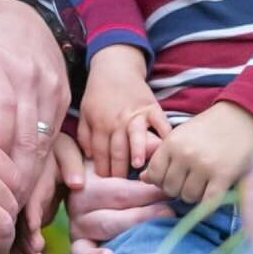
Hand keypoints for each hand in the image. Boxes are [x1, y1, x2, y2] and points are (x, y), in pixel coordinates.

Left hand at [0, 0, 69, 202]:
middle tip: (1, 213)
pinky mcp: (64, 95)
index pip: (2, 119)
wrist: (23, 13)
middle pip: (28, 139)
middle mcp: (30, 80)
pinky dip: (42, 163)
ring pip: (46, 143)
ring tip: (15, 208)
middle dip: (16, 180)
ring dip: (32, 178)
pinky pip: (55, 137)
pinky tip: (28, 185)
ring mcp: (51, 88)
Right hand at [61, 135, 173, 253]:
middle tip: (168, 215)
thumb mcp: (121, 155)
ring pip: (86, 249)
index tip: (169, 192)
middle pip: (107, 221)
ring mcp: (77, 241)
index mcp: (86, 190)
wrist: (80, 186)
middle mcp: (77, 217)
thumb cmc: (112, 173)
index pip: (118, 192)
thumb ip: (142, 148)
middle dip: (139, 218)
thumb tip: (160, 145)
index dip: (145, 192)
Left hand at [76, 44, 171, 177]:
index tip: (107, 185)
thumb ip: (85, 135)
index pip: (99, 153)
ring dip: (137, 151)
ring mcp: (136, 114)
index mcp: (99, 123)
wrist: (116, 67)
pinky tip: (168, 149)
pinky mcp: (152, 107)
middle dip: (119, 170)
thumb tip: (90, 157)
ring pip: (135, 136)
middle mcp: (116, 120)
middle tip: (123, 187)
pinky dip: (165, 135)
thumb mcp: (85, 111)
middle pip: (117, 150)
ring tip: (140, 167)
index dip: (102, 170)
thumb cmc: (99, 93)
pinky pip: (161, 123)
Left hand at [144, 101, 252, 207]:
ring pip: (187, 197)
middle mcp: (185, 155)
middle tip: (189, 182)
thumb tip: (144, 177)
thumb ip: (163, 156)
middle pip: (169, 188)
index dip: (160, 180)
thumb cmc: (210, 127)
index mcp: (172, 143)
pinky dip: (208, 202)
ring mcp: (204, 166)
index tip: (171, 177)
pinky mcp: (223, 176)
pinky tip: (212, 193)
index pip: (154, 174)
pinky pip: (208, 201)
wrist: (243, 116)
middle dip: (177, 189)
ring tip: (202, 184)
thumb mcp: (181, 135)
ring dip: (194, 195)